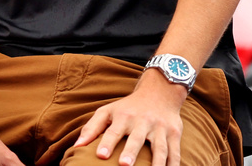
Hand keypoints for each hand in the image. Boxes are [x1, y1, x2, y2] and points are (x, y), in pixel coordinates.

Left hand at [72, 75, 186, 165]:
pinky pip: (175, 152)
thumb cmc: (128, 108)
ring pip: (159, 147)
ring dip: (156, 162)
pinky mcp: (174, 133)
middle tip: (124, 165)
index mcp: (124, 116)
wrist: (159, 92)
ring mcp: (160, 128)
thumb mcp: (108, 111)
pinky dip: (174, 164)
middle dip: (131, 152)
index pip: (114, 130)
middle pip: (136, 138)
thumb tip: (77, 146)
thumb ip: (92, 128)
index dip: (107, 143)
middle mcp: (142, 121)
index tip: (100, 155)